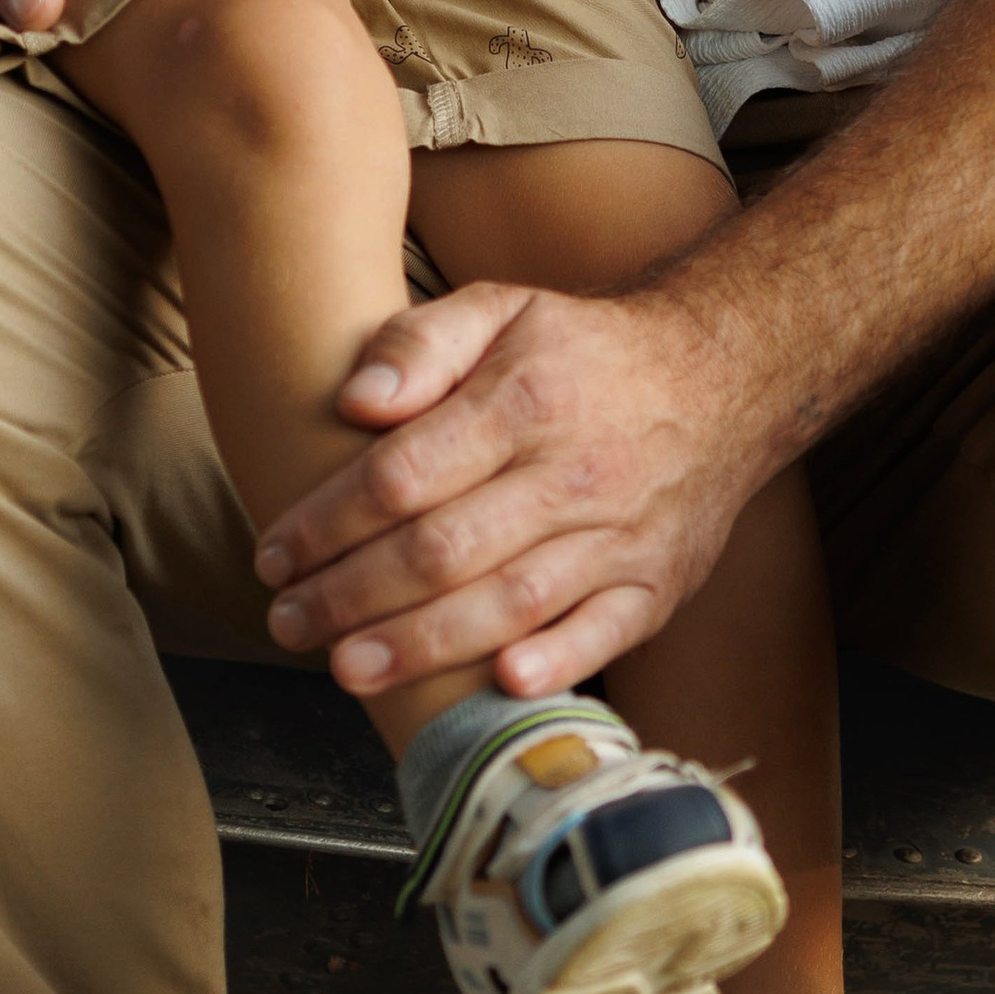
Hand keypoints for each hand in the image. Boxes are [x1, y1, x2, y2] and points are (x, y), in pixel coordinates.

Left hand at [249, 277, 769, 697]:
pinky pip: (603, 636)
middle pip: (442, 550)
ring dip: (419, 647)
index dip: (327, 521)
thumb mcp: (503, 309)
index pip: (403, 474)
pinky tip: (496, 685)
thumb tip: (354, 401)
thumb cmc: (583, 351)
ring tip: (344, 668)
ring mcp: (619, 537)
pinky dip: (553, 663)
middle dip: (351, 596)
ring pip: (506, 603)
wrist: (721, 379)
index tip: (273, 552)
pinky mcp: (655, 587)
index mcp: (524, 400)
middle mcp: (572, 473)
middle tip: (287, 622)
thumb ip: (420, 343)